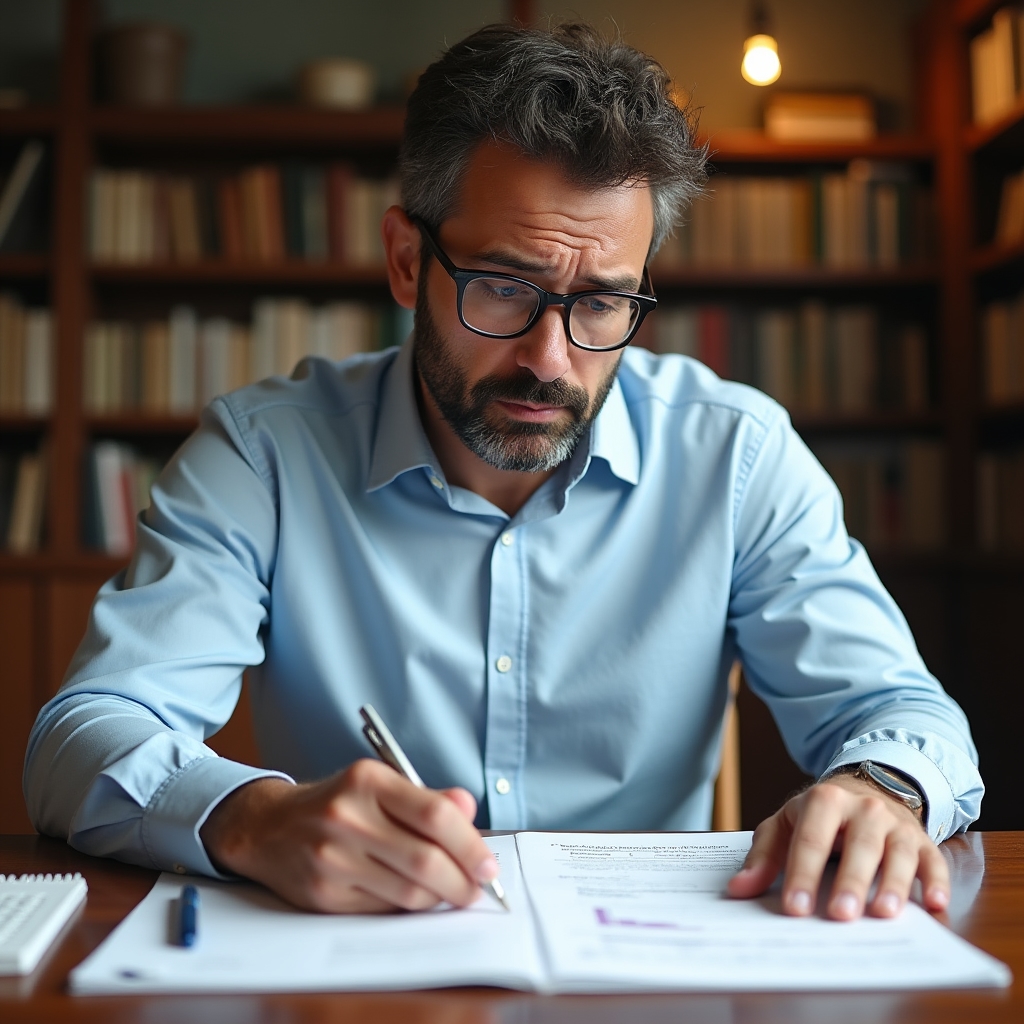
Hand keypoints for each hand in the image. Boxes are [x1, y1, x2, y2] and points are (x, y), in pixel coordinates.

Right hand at [199, 759, 498, 912]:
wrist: (268, 827)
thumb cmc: (338, 803)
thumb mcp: (380, 785)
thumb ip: (428, 798)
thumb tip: (470, 810)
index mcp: (368, 781)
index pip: (435, 814)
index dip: (470, 844)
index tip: (488, 864)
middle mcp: (347, 817)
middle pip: (426, 860)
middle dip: (462, 882)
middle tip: (476, 889)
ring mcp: (332, 858)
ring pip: (408, 893)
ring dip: (439, 898)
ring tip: (448, 892)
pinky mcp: (324, 894)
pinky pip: (383, 909)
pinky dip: (407, 908)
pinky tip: (413, 896)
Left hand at [726, 774, 949, 920]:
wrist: (866, 789)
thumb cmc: (819, 816)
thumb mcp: (786, 825)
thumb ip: (763, 856)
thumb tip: (738, 890)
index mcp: (824, 800)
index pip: (810, 839)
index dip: (802, 874)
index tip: (795, 908)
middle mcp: (864, 808)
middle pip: (858, 846)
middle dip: (850, 881)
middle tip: (840, 915)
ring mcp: (895, 824)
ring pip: (897, 853)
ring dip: (893, 884)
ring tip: (884, 913)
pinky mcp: (922, 841)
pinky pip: (933, 860)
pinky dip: (936, 882)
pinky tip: (936, 905)